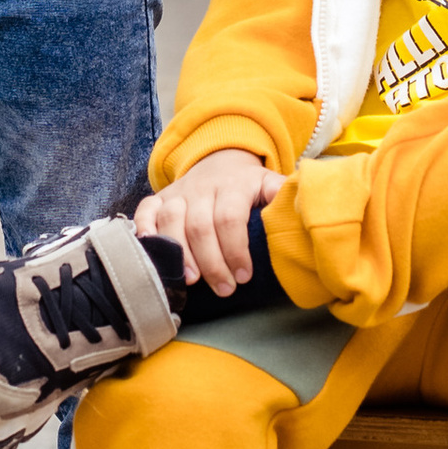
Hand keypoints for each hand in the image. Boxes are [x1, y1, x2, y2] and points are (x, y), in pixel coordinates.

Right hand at [135, 147, 276, 297]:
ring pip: (171, 221)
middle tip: (225, 289)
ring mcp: (178, 192)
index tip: (245, 276)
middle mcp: (202, 187)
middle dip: (212, 263)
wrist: (221, 159)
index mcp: (234, 185)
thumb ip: (285, 197)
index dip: (235, 250)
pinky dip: (144, 232)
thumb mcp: (271, 184)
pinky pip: (145, 212)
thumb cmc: (249, 185)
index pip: (230, 218)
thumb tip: (304, 211)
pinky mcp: (159, 198)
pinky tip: (153, 255)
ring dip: (180, 254)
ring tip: (192, 281)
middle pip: (200, 226)